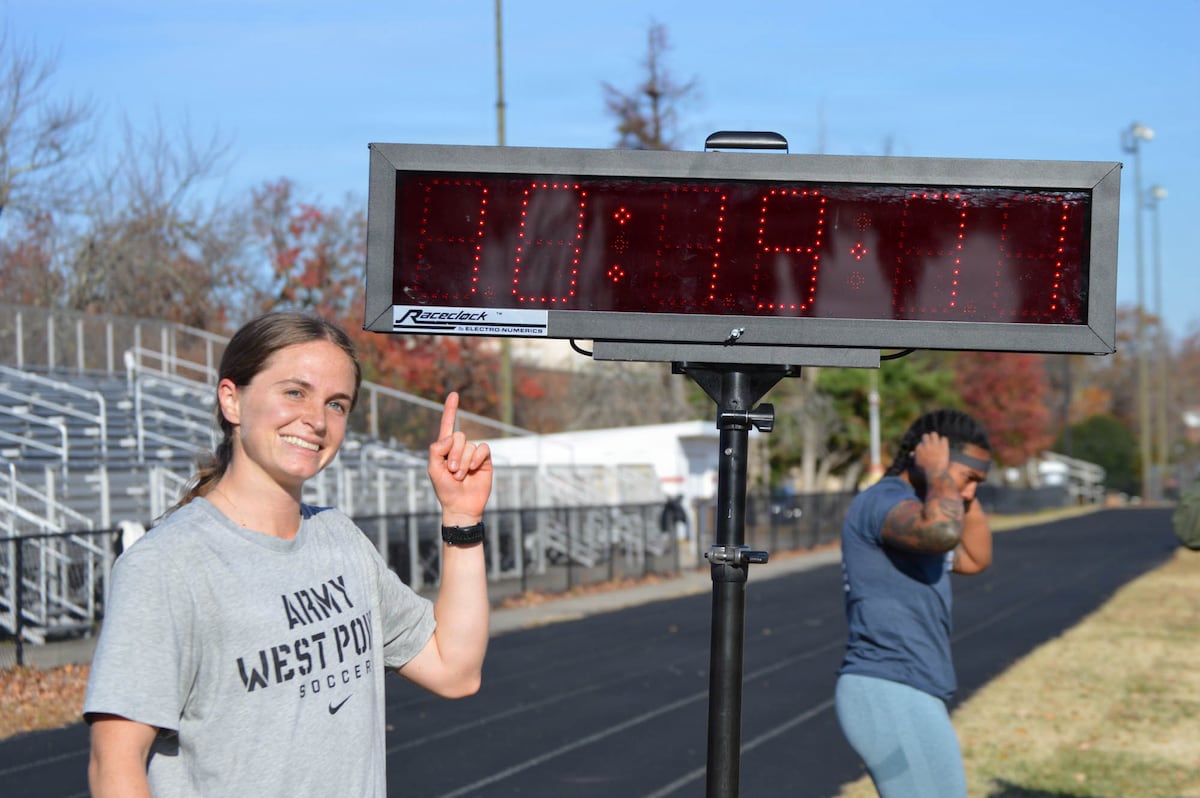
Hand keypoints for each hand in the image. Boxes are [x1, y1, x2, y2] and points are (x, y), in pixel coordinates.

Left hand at [427, 392, 492, 525]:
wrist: (461, 505)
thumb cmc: (444, 489)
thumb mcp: (433, 470)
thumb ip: (436, 450)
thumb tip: (449, 437)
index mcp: (445, 448)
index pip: (447, 425)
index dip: (450, 409)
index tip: (454, 394)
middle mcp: (459, 448)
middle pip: (458, 436)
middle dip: (454, 454)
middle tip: (452, 471)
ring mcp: (472, 453)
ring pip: (470, 445)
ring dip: (464, 461)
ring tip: (460, 476)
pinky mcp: (485, 459)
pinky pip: (483, 449)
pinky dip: (477, 459)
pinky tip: (474, 470)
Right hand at [912, 431, 950, 476]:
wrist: (935, 474)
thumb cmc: (925, 471)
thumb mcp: (917, 464)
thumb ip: (914, 457)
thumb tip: (911, 453)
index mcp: (919, 448)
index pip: (921, 443)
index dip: (924, 447)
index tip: (927, 450)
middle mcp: (926, 444)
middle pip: (926, 436)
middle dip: (928, 439)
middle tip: (932, 443)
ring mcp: (935, 445)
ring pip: (934, 434)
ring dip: (935, 437)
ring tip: (938, 442)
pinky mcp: (943, 446)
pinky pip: (944, 438)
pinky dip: (944, 441)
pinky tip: (944, 445)